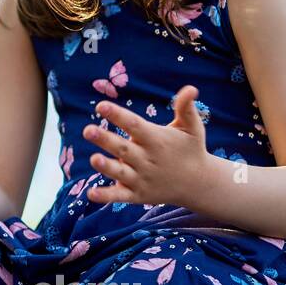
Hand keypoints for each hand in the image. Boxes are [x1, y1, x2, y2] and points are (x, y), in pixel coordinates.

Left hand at [83, 85, 209, 206]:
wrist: (198, 183)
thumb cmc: (190, 149)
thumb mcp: (192, 128)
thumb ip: (186, 108)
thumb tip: (191, 88)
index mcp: (156, 140)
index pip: (135, 125)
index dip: (118, 115)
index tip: (101, 106)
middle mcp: (147, 160)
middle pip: (123, 149)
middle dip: (105, 140)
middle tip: (87, 130)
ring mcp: (141, 179)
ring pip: (120, 173)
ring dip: (106, 167)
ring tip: (93, 158)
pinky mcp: (137, 195)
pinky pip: (119, 196)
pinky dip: (106, 196)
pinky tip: (90, 194)